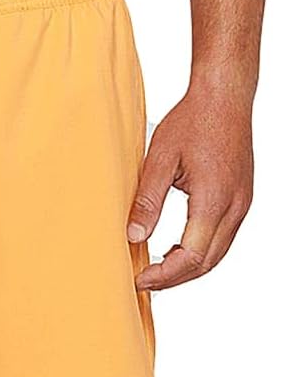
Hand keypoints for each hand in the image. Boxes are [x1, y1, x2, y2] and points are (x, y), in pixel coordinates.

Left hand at [127, 84, 253, 289]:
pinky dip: (200, 252)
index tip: (139, 278)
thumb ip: (147, 201)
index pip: (190, 257)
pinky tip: (177, 250)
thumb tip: (133, 237)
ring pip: (216, 255)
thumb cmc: (194, 119)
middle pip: (205, 263)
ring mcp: (242, 204)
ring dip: (187, 268)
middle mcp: (234, 206)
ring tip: (157, 270)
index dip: (163, 275)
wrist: (225, 94)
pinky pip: (222, 239)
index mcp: (214, 199)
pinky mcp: (242, 199)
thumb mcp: (160, 158)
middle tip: (144, 281)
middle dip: (173, 279)